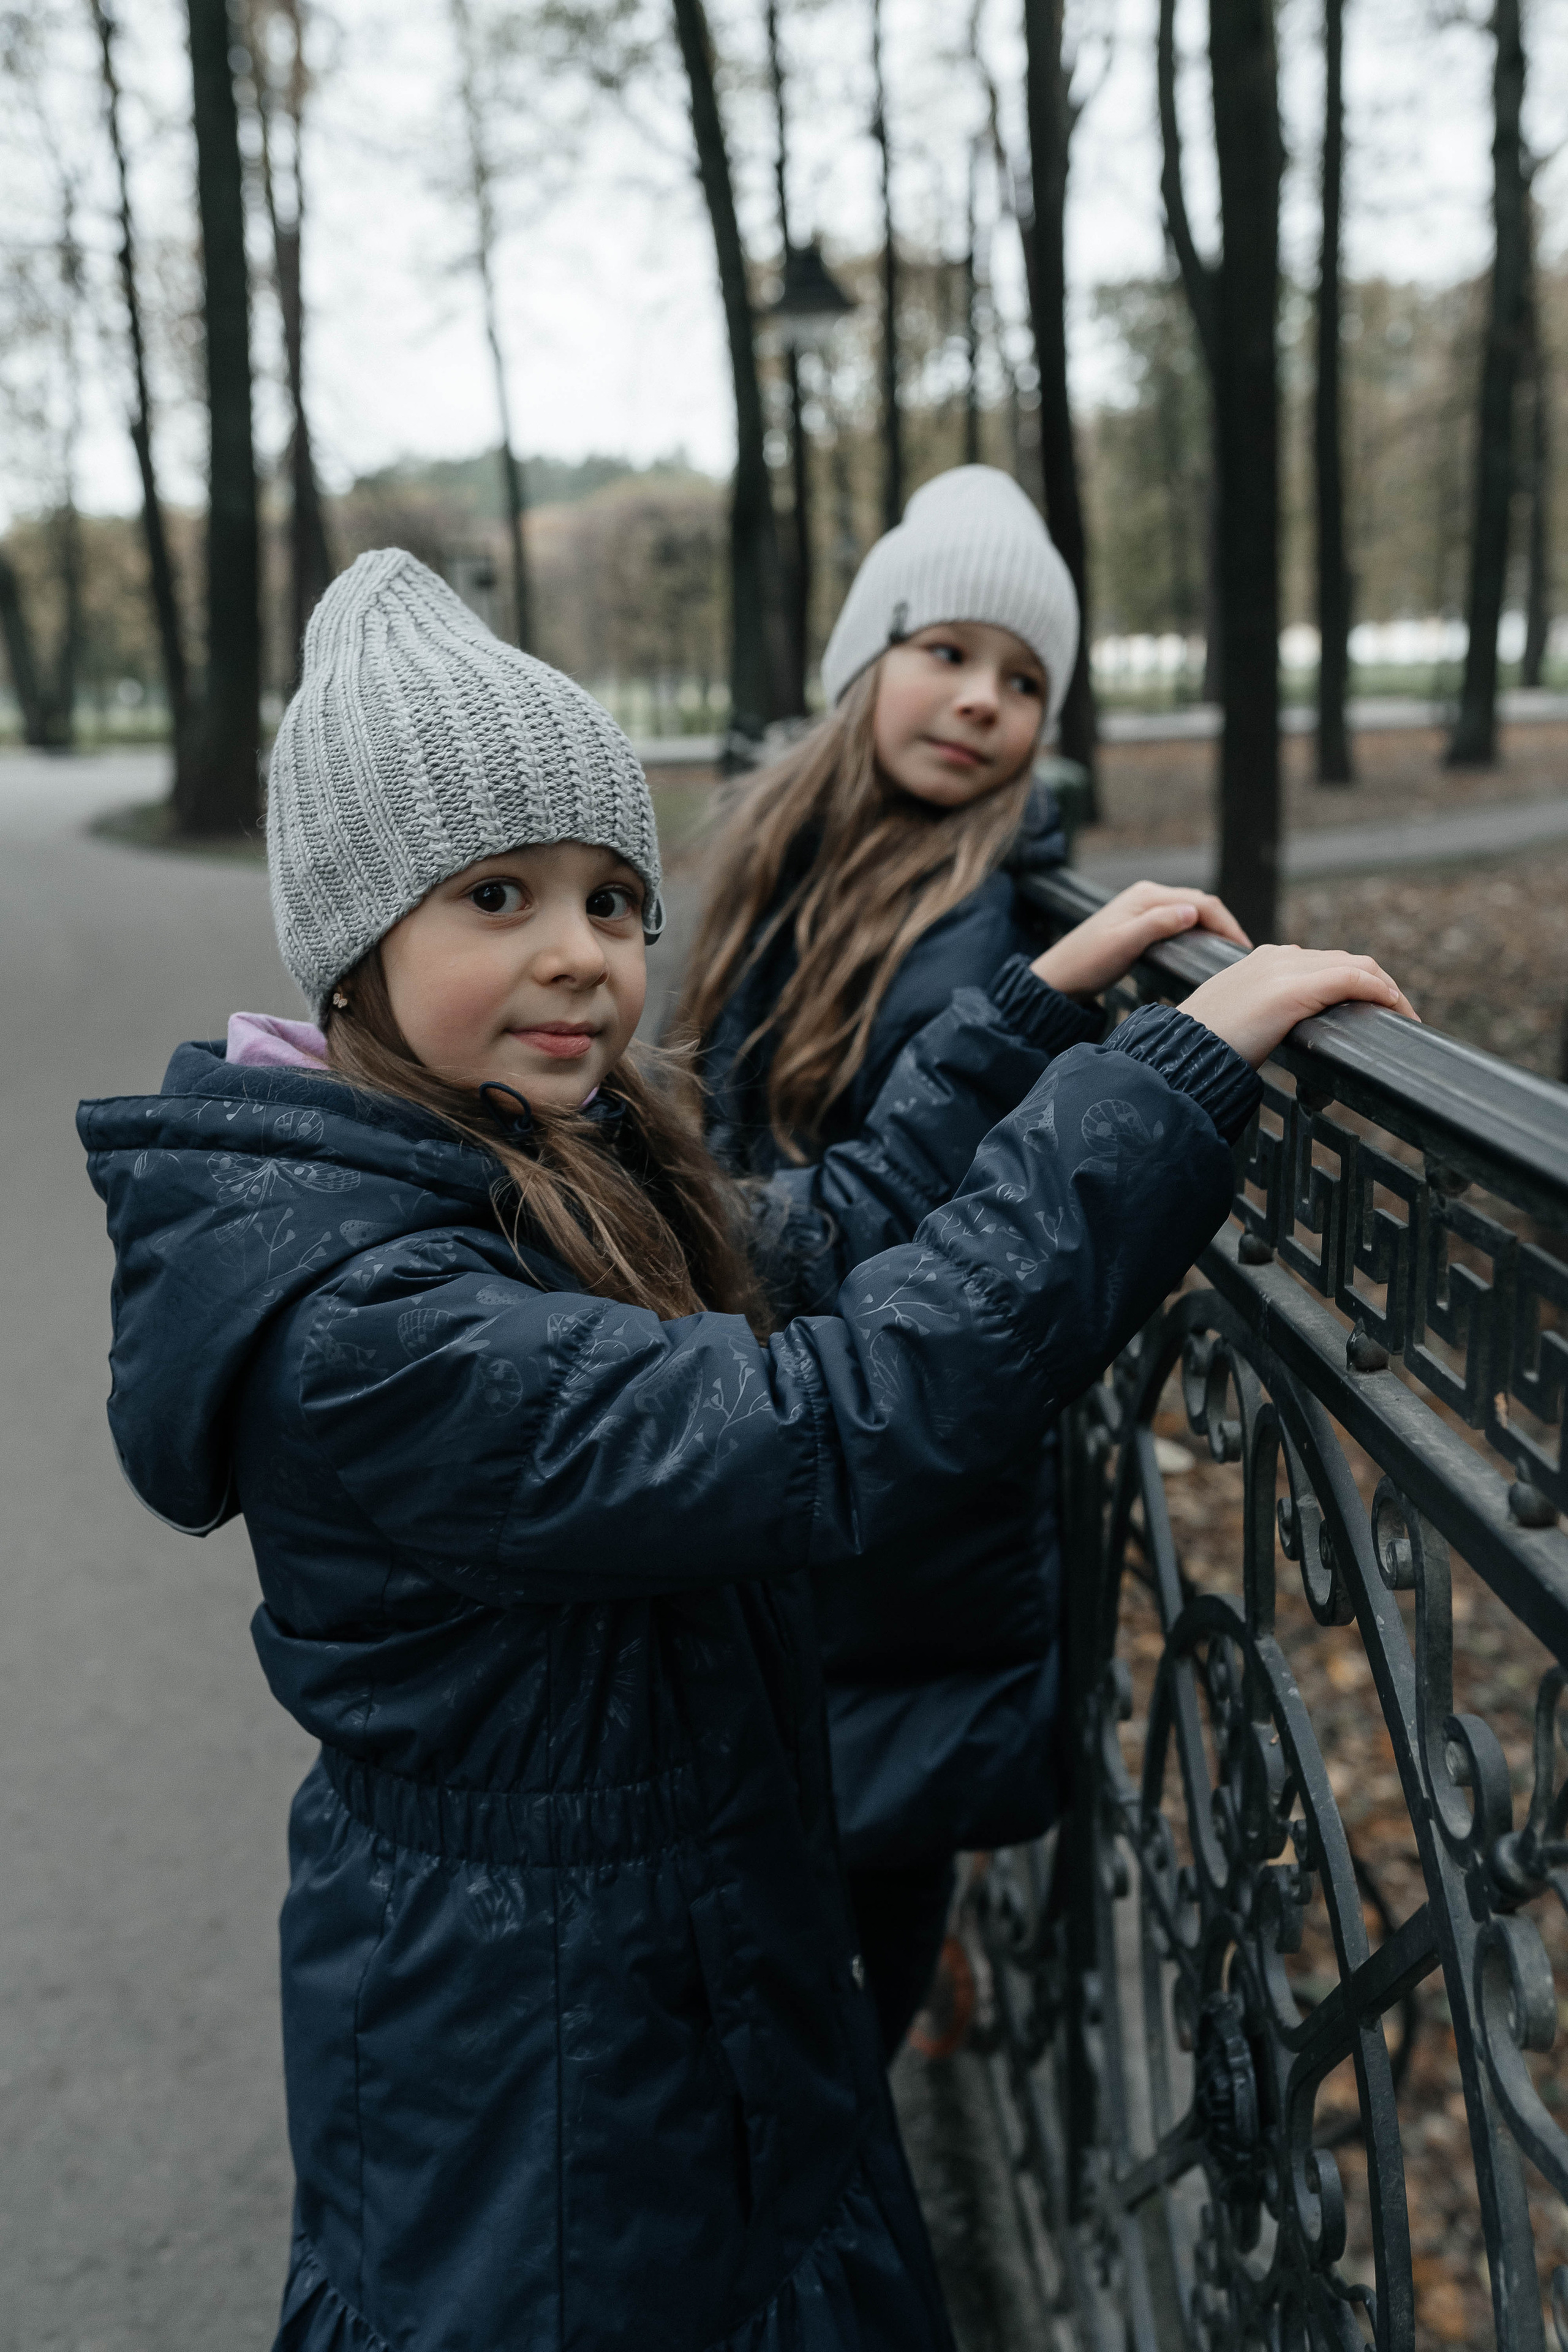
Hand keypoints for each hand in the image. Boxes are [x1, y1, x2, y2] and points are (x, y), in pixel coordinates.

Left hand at [1030, 881, 1250, 998]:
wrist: (1059, 978)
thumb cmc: (1086, 963)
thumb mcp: (1123, 944)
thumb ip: (1157, 925)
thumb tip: (1193, 912)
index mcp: (1146, 896)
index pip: (1201, 902)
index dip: (1226, 923)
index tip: (1242, 948)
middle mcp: (1147, 895)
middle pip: (1199, 903)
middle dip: (1224, 924)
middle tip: (1242, 952)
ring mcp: (1143, 908)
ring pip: (1190, 911)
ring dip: (1212, 927)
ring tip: (1228, 950)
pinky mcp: (1140, 923)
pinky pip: (1178, 921)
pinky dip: (1197, 931)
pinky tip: (1203, 948)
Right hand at [1181, 944, 1418, 1068]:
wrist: (1178, 1052)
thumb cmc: (1201, 1047)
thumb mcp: (1234, 1020)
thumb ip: (1260, 1016)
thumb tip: (1276, 1036)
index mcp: (1260, 961)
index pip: (1322, 961)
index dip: (1355, 981)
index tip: (1370, 1007)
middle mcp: (1276, 957)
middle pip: (1346, 960)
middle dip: (1378, 984)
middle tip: (1398, 1014)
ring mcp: (1284, 971)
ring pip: (1355, 965)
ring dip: (1386, 988)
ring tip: (1403, 1014)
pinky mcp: (1293, 990)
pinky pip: (1351, 979)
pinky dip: (1377, 990)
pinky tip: (1392, 1006)